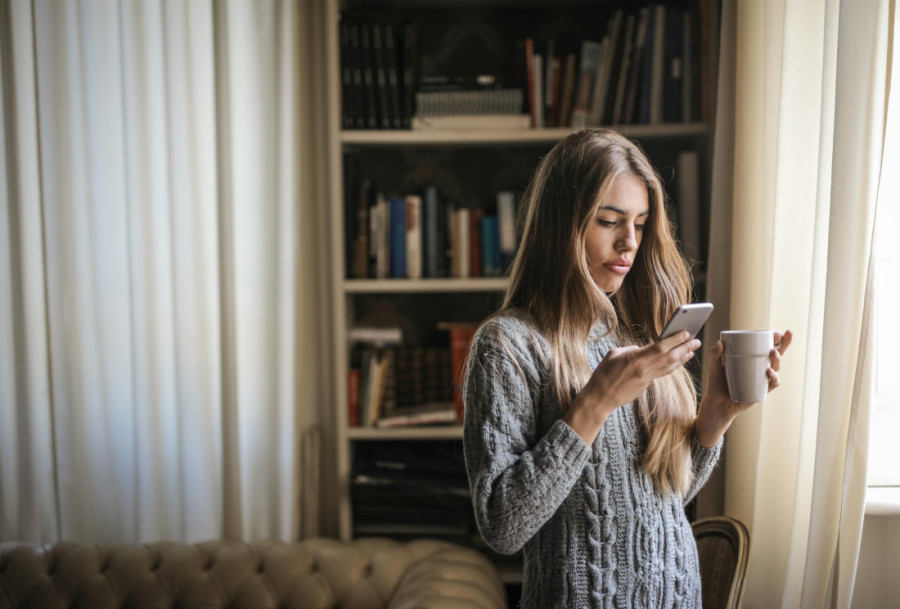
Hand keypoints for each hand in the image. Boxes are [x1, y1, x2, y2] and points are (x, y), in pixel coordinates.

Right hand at [564, 331, 700, 443]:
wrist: (600, 398)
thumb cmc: (603, 374)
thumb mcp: (613, 354)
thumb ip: (630, 349)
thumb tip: (641, 348)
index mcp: (635, 358)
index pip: (661, 347)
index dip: (675, 339)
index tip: (686, 332)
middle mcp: (644, 369)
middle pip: (670, 357)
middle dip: (685, 348)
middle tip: (696, 340)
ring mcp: (646, 378)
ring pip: (669, 367)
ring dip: (682, 358)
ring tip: (692, 350)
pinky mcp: (645, 385)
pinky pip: (662, 373)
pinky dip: (673, 366)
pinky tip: (678, 361)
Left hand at [695, 330, 793, 446]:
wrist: (716, 404)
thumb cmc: (717, 383)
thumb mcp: (714, 367)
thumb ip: (714, 354)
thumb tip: (720, 343)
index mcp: (750, 359)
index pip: (764, 347)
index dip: (774, 339)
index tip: (776, 332)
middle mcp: (759, 369)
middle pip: (776, 355)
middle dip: (784, 344)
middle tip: (785, 335)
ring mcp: (761, 380)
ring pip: (776, 368)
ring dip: (778, 359)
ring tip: (772, 352)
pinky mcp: (761, 391)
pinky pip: (772, 384)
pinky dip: (774, 378)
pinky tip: (769, 372)